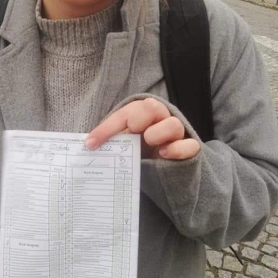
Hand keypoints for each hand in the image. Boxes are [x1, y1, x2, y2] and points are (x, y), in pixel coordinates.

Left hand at [85, 98, 199, 159]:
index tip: (91, 143)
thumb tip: (88, 145)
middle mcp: (160, 120)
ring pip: (173, 124)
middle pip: (152, 107)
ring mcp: (176, 135)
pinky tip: (163, 154)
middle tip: (131, 131)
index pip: (125, 114)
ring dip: (158, 133)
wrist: (167, 171)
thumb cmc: (141, 153)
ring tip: (149, 142)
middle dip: (138, 118)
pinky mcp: (189, 151)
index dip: (107, 128)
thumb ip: (112, 141)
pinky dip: (177, 149)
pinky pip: (190, 146)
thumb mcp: (124, 145)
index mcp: (142, 116)